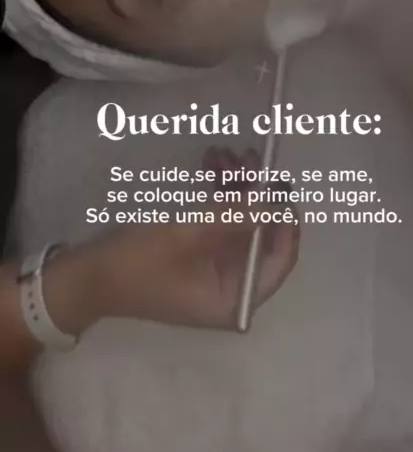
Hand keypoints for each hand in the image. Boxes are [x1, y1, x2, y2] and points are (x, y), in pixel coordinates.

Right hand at [42, 152, 297, 334]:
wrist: (88, 276)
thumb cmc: (139, 262)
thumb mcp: (190, 233)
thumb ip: (237, 215)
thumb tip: (276, 198)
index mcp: (236, 298)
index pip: (279, 260)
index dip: (284, 220)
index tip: (279, 184)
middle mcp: (233, 288)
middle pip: (260, 235)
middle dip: (254, 193)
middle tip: (248, 156)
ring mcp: (216, 270)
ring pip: (240, 221)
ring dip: (235, 187)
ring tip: (223, 153)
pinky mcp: (200, 255)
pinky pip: (220, 222)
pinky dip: (217, 196)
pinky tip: (210, 164)